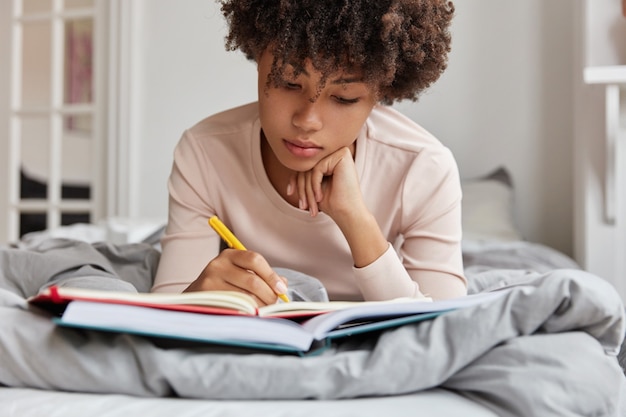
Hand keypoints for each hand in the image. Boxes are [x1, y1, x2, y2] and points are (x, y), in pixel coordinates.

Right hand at [184, 249, 287, 306]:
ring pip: (246, 298)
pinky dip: (247, 314)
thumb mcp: (241, 274)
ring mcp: (210, 283)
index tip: (281, 289)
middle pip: (253, 281)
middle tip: (273, 303)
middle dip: (269, 295)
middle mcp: (217, 265)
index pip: (255, 259)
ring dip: (260, 306)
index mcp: (229, 255)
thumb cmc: (225, 286)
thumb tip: (282, 284)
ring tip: (262, 310)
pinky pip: (235, 309)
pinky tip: (249, 315)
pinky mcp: (207, 300)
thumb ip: (263, 276)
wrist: (195, 298)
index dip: (271, 275)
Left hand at [288, 146, 388, 268]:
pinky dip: (314, 185)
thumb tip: (288, 160)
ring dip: (307, 190)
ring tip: (310, 207)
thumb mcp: (312, 185)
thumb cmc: (332, 202)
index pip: (306, 165)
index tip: (290, 192)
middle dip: (302, 188)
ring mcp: (340, 152)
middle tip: (303, 206)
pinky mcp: (342, 155)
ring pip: (311, 168)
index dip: (295, 179)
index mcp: (330, 158)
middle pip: (308, 166)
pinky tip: (319, 197)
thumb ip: (304, 172)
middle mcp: (336, 152)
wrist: (347, 213)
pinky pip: (317, 168)